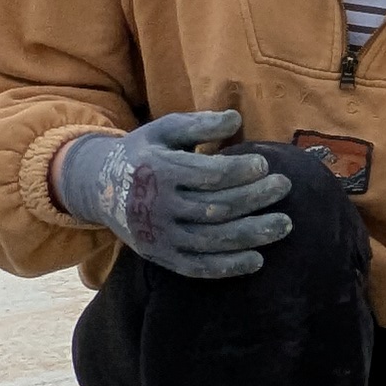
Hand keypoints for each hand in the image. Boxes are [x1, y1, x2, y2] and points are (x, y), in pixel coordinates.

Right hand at [54, 111, 290, 280]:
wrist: (100, 187)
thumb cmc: (144, 153)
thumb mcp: (164, 130)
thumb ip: (199, 124)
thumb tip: (236, 119)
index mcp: (158, 171)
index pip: (209, 175)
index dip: (241, 171)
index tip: (264, 166)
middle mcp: (158, 207)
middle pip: (217, 207)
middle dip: (256, 198)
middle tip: (284, 187)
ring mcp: (159, 236)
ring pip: (213, 240)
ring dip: (253, 234)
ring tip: (285, 225)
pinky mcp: (162, 257)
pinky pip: (198, 267)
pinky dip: (229, 266)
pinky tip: (258, 260)